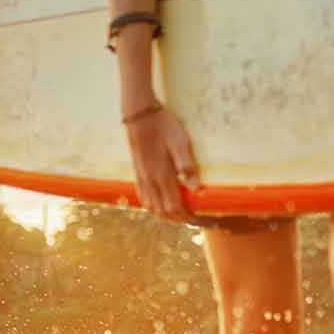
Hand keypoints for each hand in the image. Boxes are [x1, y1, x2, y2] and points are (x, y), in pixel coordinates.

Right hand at [123, 103, 200, 221]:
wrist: (139, 114)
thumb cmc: (163, 125)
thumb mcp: (180, 142)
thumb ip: (187, 166)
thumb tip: (195, 189)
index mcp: (162, 174)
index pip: (173, 206)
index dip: (185, 216)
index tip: (196, 219)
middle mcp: (149, 179)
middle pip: (161, 210)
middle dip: (176, 218)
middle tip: (190, 218)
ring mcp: (141, 176)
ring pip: (150, 205)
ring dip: (163, 213)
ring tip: (177, 213)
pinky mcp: (137, 171)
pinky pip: (142, 196)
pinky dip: (152, 205)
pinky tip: (159, 201)